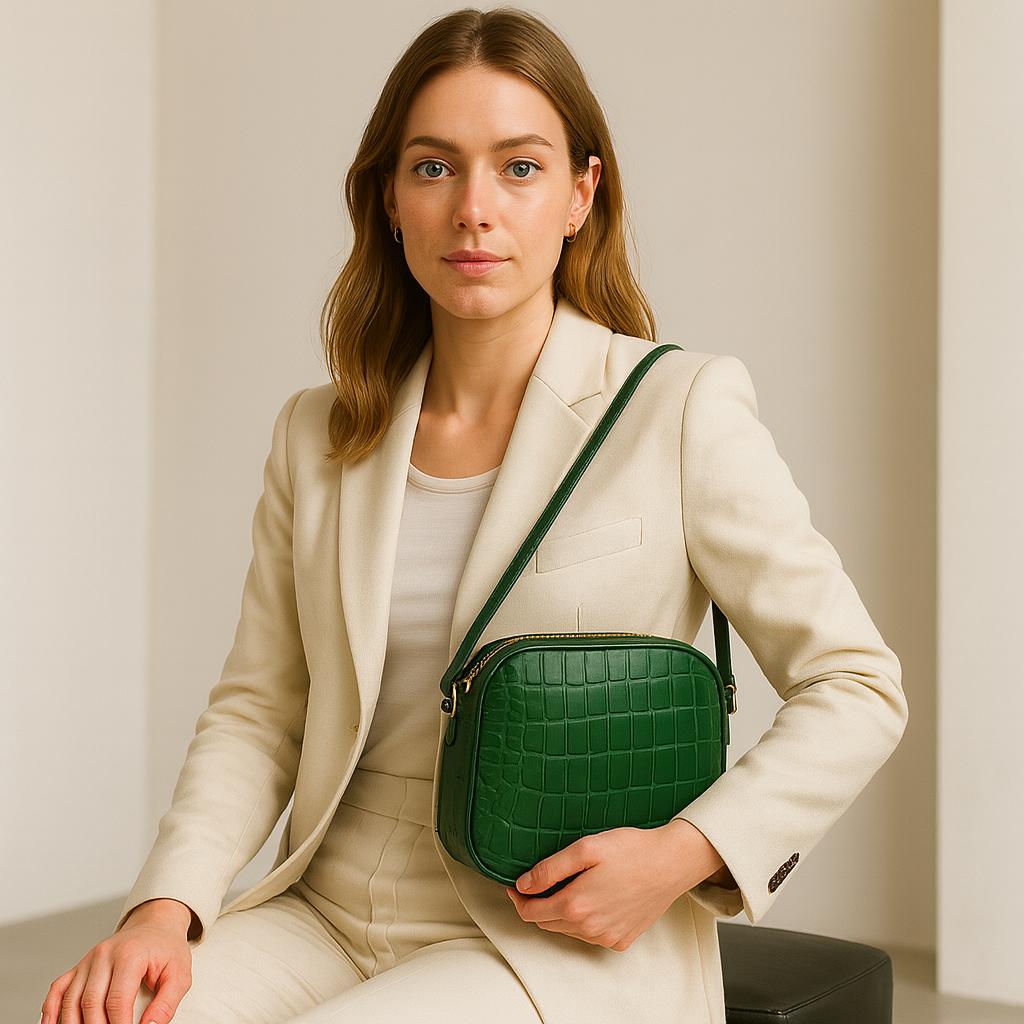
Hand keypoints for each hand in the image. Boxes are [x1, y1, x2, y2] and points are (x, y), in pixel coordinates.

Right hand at [40, 900, 192, 1023]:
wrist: (155, 926)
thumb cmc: (166, 950)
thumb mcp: (180, 974)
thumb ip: (166, 1003)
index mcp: (129, 954)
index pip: (117, 1000)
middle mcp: (104, 954)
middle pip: (91, 1003)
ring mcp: (88, 960)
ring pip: (70, 1000)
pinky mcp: (79, 966)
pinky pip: (58, 989)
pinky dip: (52, 1010)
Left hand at [504, 820, 723, 951]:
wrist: (671, 863)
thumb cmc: (630, 850)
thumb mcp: (585, 849)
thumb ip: (550, 869)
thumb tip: (523, 884)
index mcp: (576, 906)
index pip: (531, 913)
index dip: (518, 898)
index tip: (515, 884)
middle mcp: (589, 929)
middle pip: (547, 923)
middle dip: (538, 904)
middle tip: (539, 881)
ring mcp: (606, 938)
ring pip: (568, 930)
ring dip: (560, 912)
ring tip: (568, 885)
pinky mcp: (621, 939)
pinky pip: (590, 934)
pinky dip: (583, 920)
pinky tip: (592, 897)